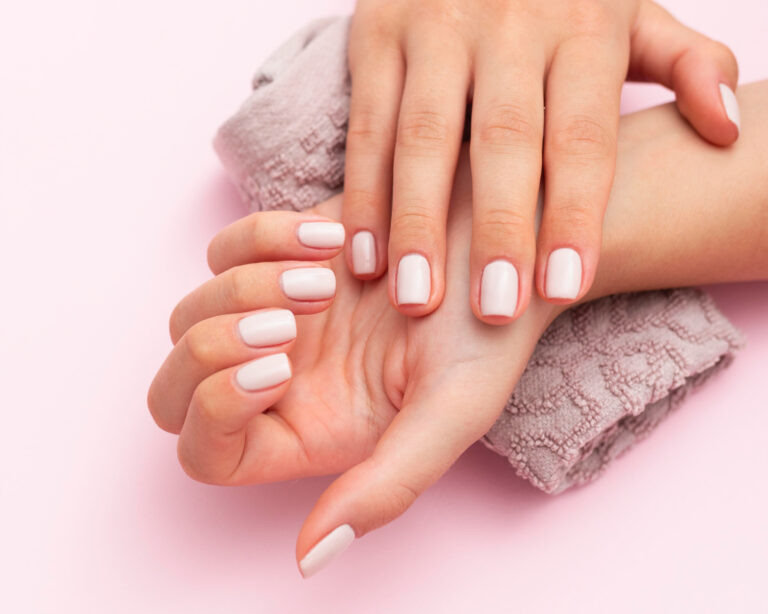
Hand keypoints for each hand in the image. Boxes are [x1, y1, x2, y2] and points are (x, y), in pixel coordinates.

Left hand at [148, 162, 558, 576]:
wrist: (503, 251)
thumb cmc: (484, 335)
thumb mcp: (449, 416)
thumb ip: (384, 491)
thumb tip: (308, 560)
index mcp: (307, 433)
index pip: (207, 452)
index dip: (216, 412)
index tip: (280, 370)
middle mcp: (279, 382)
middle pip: (174, 388)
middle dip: (213, 348)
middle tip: (287, 324)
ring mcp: (271, 317)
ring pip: (191, 313)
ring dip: (246, 288)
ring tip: (327, 277)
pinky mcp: (276, 257)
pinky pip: (223, 250)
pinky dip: (261, 239)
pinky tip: (328, 239)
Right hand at [342, 0, 738, 322]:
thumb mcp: (631, 10)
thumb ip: (685, 64)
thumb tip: (727, 130)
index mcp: (583, 26)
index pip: (583, 135)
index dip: (575, 214)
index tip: (564, 286)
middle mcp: (509, 24)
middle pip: (503, 141)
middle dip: (497, 230)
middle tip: (495, 310)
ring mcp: (434, 27)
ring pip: (422, 137)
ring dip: (416, 223)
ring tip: (417, 299)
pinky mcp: (377, 33)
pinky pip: (367, 124)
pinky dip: (363, 193)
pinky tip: (363, 254)